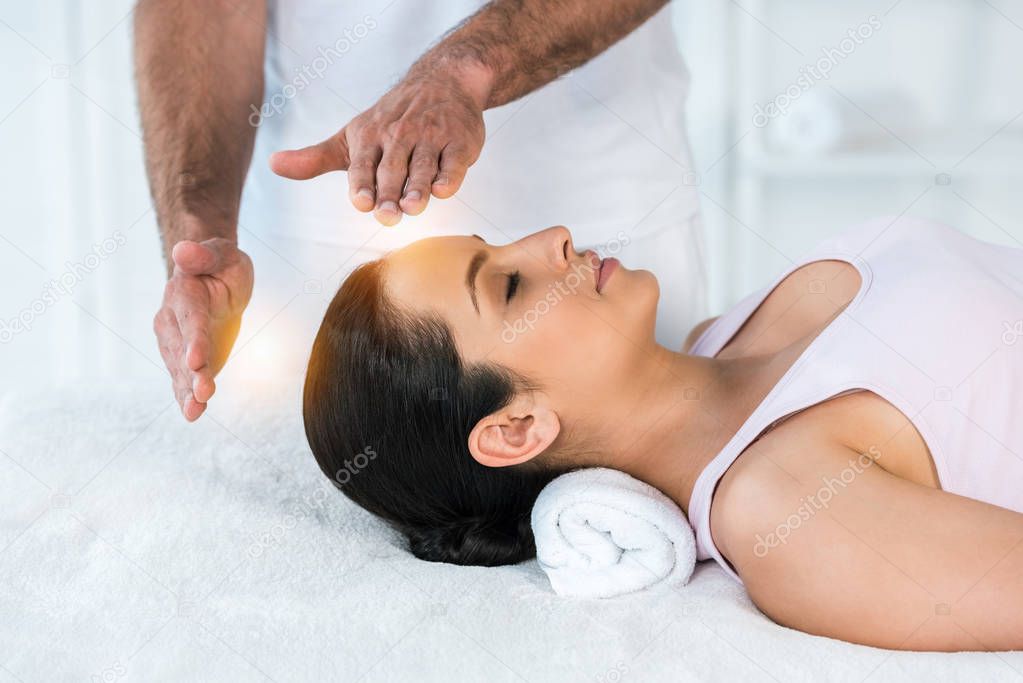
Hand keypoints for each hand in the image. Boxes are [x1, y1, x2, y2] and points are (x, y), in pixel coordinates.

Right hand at [154, 237, 253, 420]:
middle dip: (192, 374)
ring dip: (188, 391)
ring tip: (195, 410)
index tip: (196, 361)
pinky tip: (192, 413)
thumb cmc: (221, 264)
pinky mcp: (184, 359)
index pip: (190, 320)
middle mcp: (172, 321)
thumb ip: (204, 255)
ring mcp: (175, 343)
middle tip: (203, 394)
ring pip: (180, 370)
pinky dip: (186, 396)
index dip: (193, 340)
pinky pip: (182, 379)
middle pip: (182, 350)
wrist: (212, 278)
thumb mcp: (222, 253)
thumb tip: (183, 250)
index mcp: (183, 295)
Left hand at [268, 65, 488, 225]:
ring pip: (423, 167)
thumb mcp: (351, 137)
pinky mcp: (460, 142)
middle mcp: (399, 136)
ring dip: (418, 188)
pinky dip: (450, 175)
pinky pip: (454, 162)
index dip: (361, 184)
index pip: (362, 165)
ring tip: (414, 207)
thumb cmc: (391, 120)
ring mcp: (431, 138)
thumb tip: (273, 165)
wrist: (442, 81)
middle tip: (388, 215)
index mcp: (369, 138)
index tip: (360, 202)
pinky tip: (443, 189)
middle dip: (390, 193)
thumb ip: (315, 159)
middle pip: (392, 170)